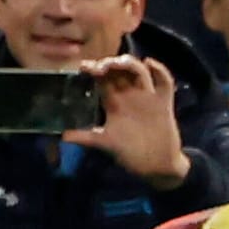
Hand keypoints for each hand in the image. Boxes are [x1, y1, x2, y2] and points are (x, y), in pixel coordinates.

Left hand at [62, 56, 189, 189]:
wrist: (155, 165)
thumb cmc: (129, 153)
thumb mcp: (105, 143)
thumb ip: (86, 138)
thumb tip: (63, 137)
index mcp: (114, 102)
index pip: (103, 80)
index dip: (94, 70)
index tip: (84, 67)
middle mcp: (130, 96)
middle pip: (120, 71)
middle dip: (110, 63)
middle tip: (100, 66)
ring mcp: (147, 97)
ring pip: (139, 71)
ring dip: (129, 63)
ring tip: (118, 64)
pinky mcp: (163, 102)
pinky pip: (165, 81)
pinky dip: (159, 70)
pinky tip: (149, 63)